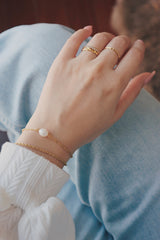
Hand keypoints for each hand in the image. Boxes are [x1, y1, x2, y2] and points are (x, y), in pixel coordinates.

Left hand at [27, 26, 153, 152]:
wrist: (55, 132)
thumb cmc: (86, 127)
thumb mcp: (114, 114)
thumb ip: (132, 92)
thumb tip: (148, 74)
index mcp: (114, 84)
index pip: (134, 56)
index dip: (139, 48)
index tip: (138, 47)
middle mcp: (98, 71)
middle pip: (119, 43)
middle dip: (125, 42)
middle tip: (123, 46)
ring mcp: (79, 65)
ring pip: (99, 38)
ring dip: (108, 37)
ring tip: (107, 43)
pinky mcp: (61, 63)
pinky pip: (74, 39)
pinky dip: (83, 31)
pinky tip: (88, 30)